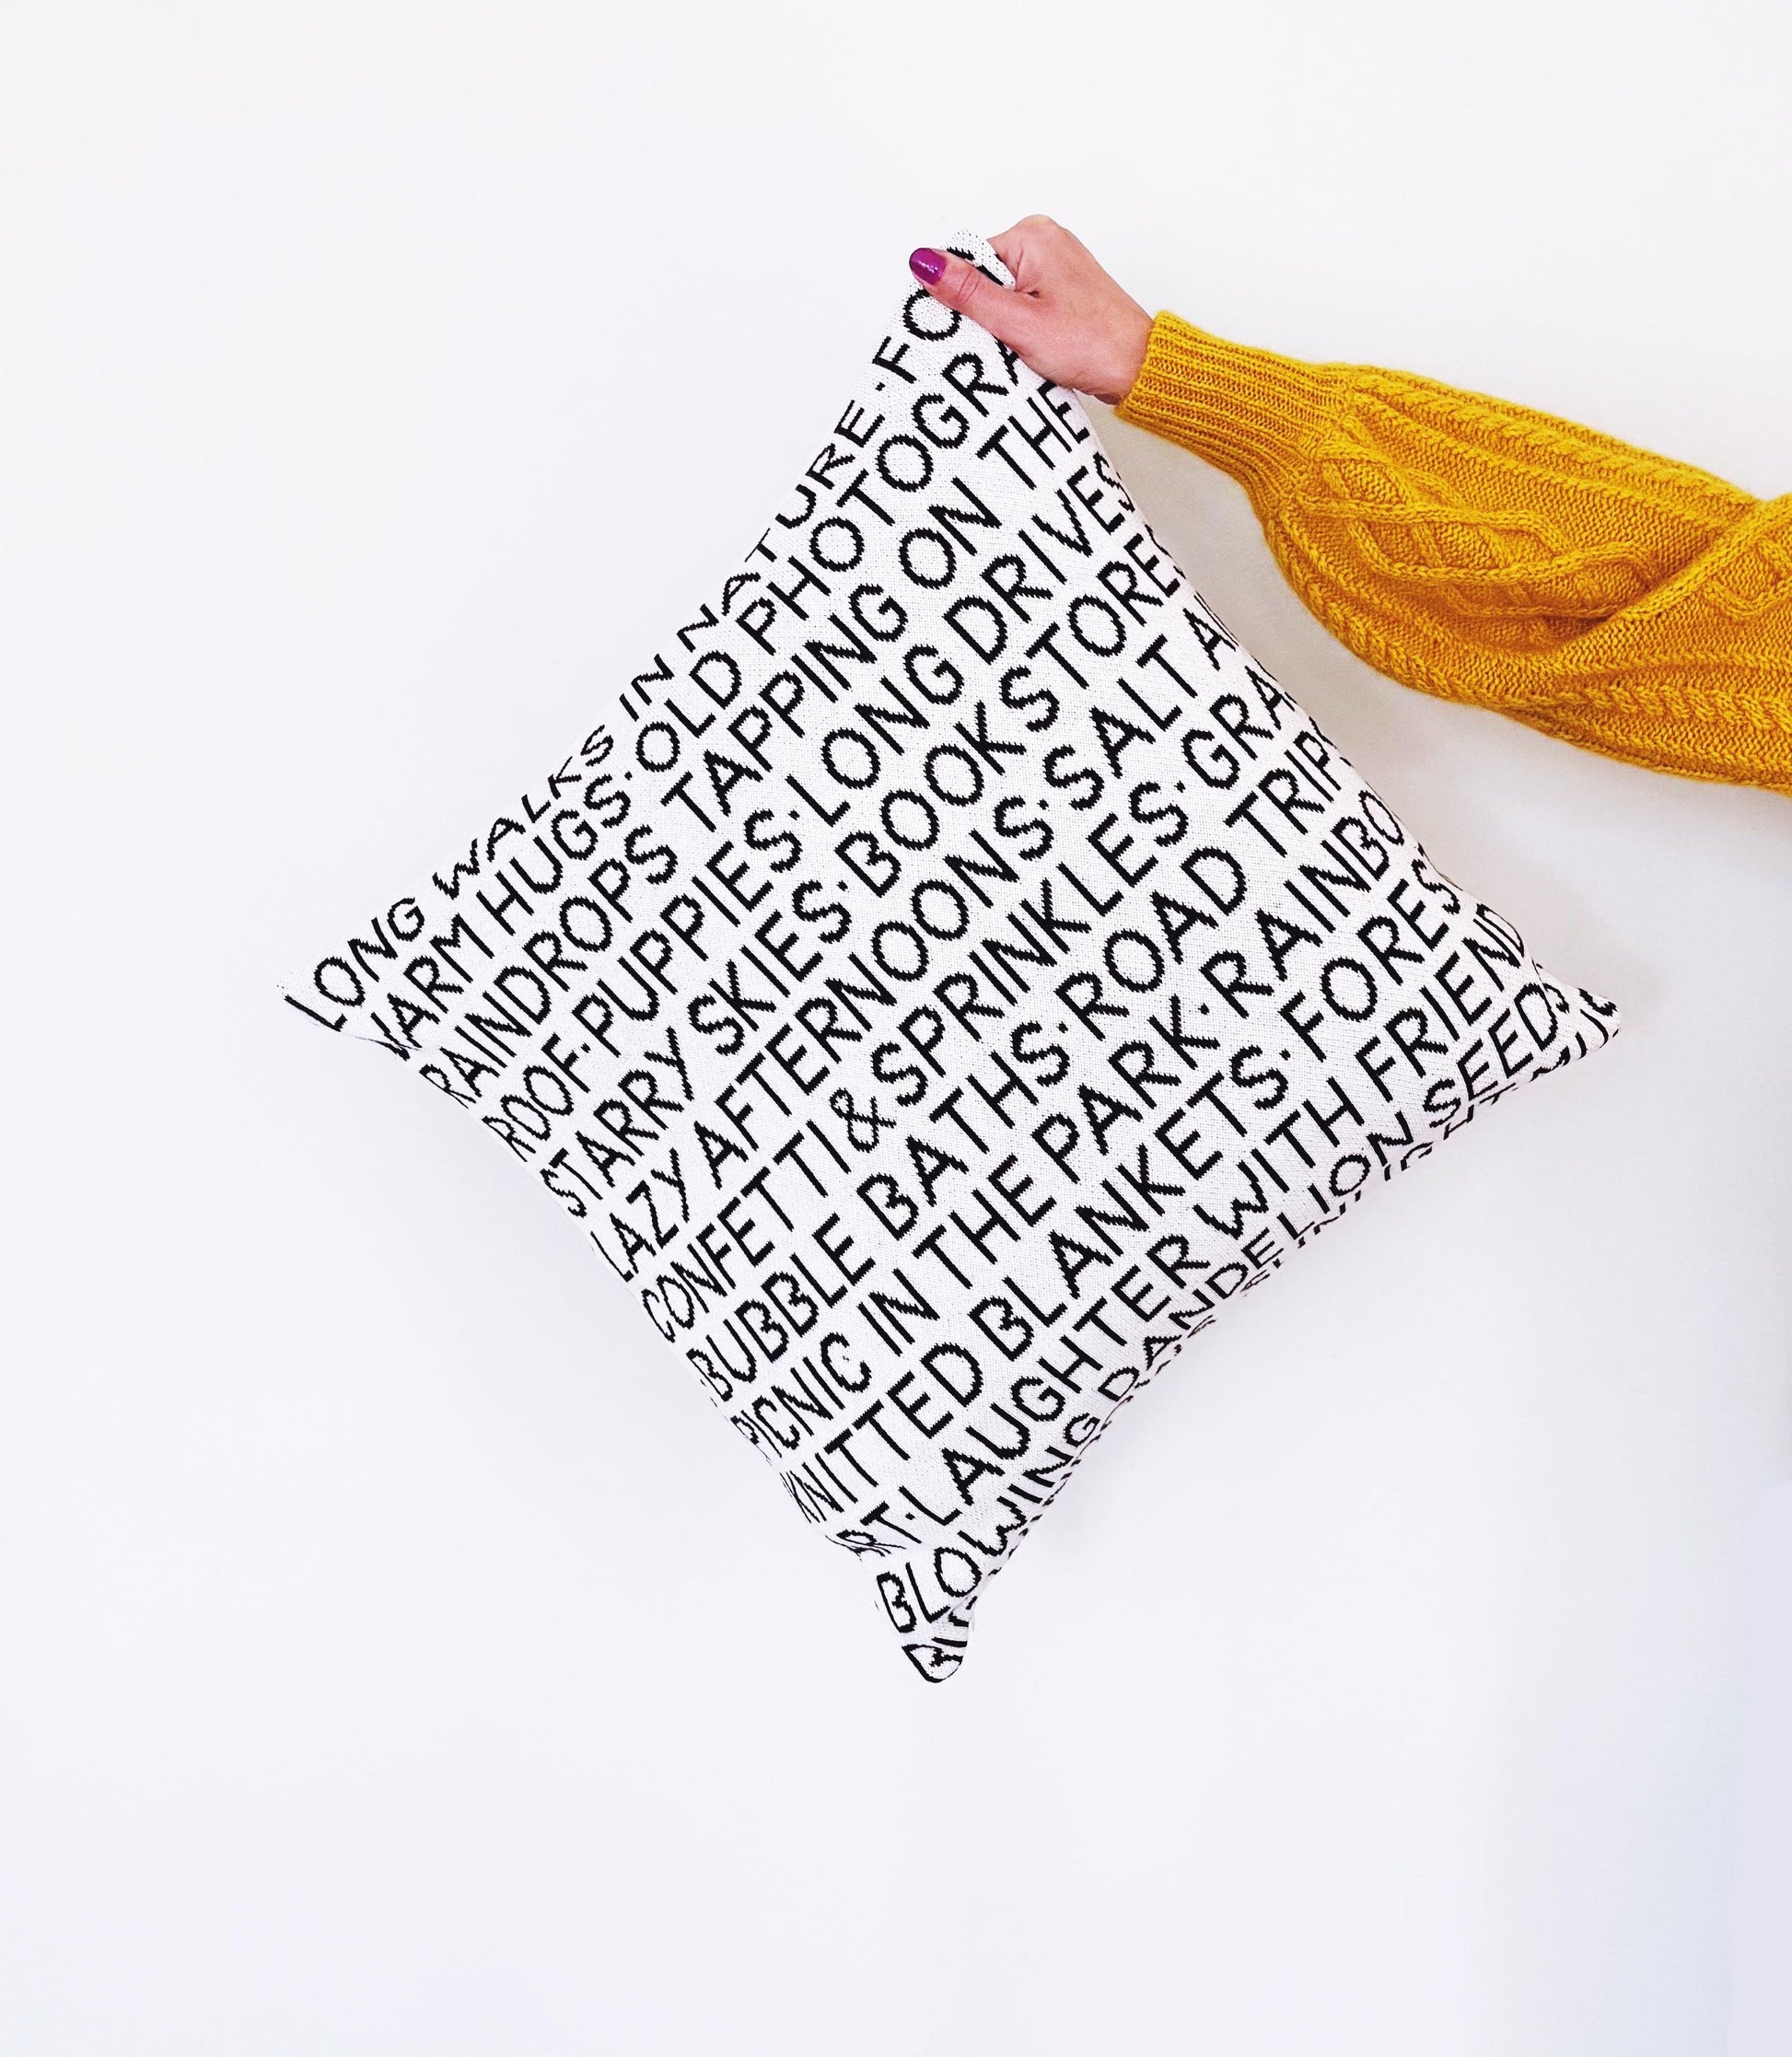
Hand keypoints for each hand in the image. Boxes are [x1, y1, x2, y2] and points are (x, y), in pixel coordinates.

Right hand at [909, 217, 1151, 406]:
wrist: (1137, 367)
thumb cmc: (1091, 344)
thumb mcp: (1017, 322)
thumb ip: (968, 292)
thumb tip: (925, 262)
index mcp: (1032, 236)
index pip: (968, 262)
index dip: (964, 302)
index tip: (980, 329)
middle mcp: (1045, 241)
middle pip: (984, 279)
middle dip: (987, 316)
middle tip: (1009, 342)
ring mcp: (1055, 264)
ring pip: (1002, 296)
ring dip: (1005, 326)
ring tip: (1027, 345)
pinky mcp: (1061, 288)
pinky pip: (1021, 304)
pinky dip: (1021, 328)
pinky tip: (1035, 346)